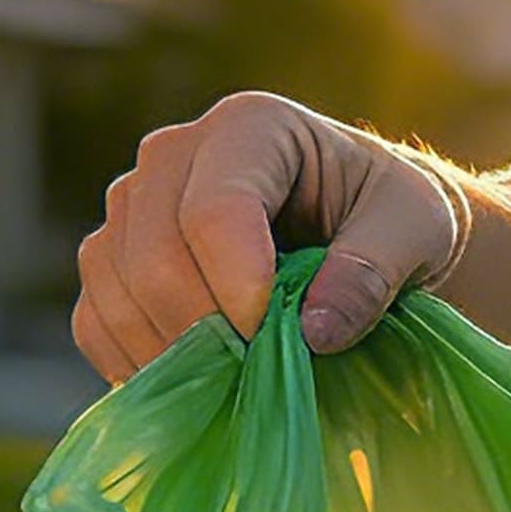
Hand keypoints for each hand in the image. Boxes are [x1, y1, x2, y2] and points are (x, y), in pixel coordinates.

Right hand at [74, 91, 468, 380]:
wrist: (364, 235)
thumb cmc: (392, 217)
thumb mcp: (415, 227)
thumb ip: (374, 268)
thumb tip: (315, 329)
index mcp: (249, 127)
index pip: (212, 211)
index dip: (240, 289)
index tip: (289, 341)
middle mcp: (173, 155)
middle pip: (152, 256)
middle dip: (210, 333)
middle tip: (267, 374)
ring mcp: (132, 208)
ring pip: (116, 291)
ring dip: (175, 357)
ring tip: (240, 381)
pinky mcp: (113, 263)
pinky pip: (95, 323)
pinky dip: (139, 366)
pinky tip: (198, 384)